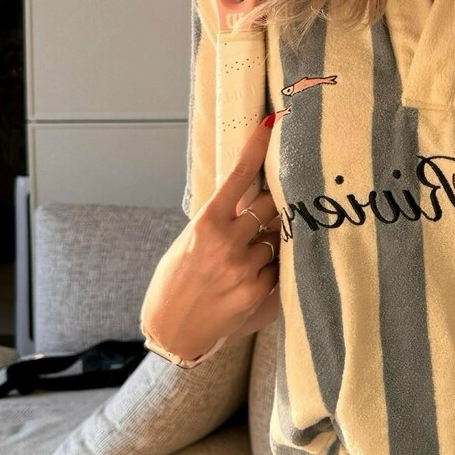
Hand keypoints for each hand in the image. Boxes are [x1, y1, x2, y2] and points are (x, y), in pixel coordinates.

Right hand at [141, 112, 285, 362]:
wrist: (172, 332)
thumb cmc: (177, 280)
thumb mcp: (190, 241)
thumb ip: (221, 218)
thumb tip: (253, 192)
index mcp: (206, 225)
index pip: (239, 176)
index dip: (257, 147)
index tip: (272, 122)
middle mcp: (227, 244)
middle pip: (271, 205)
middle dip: (275, 205)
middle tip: (274, 208)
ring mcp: (246, 270)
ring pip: (280, 238)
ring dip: (274, 242)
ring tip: (252, 257)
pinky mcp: (261, 295)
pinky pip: (282, 269)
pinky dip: (275, 268)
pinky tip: (256, 278)